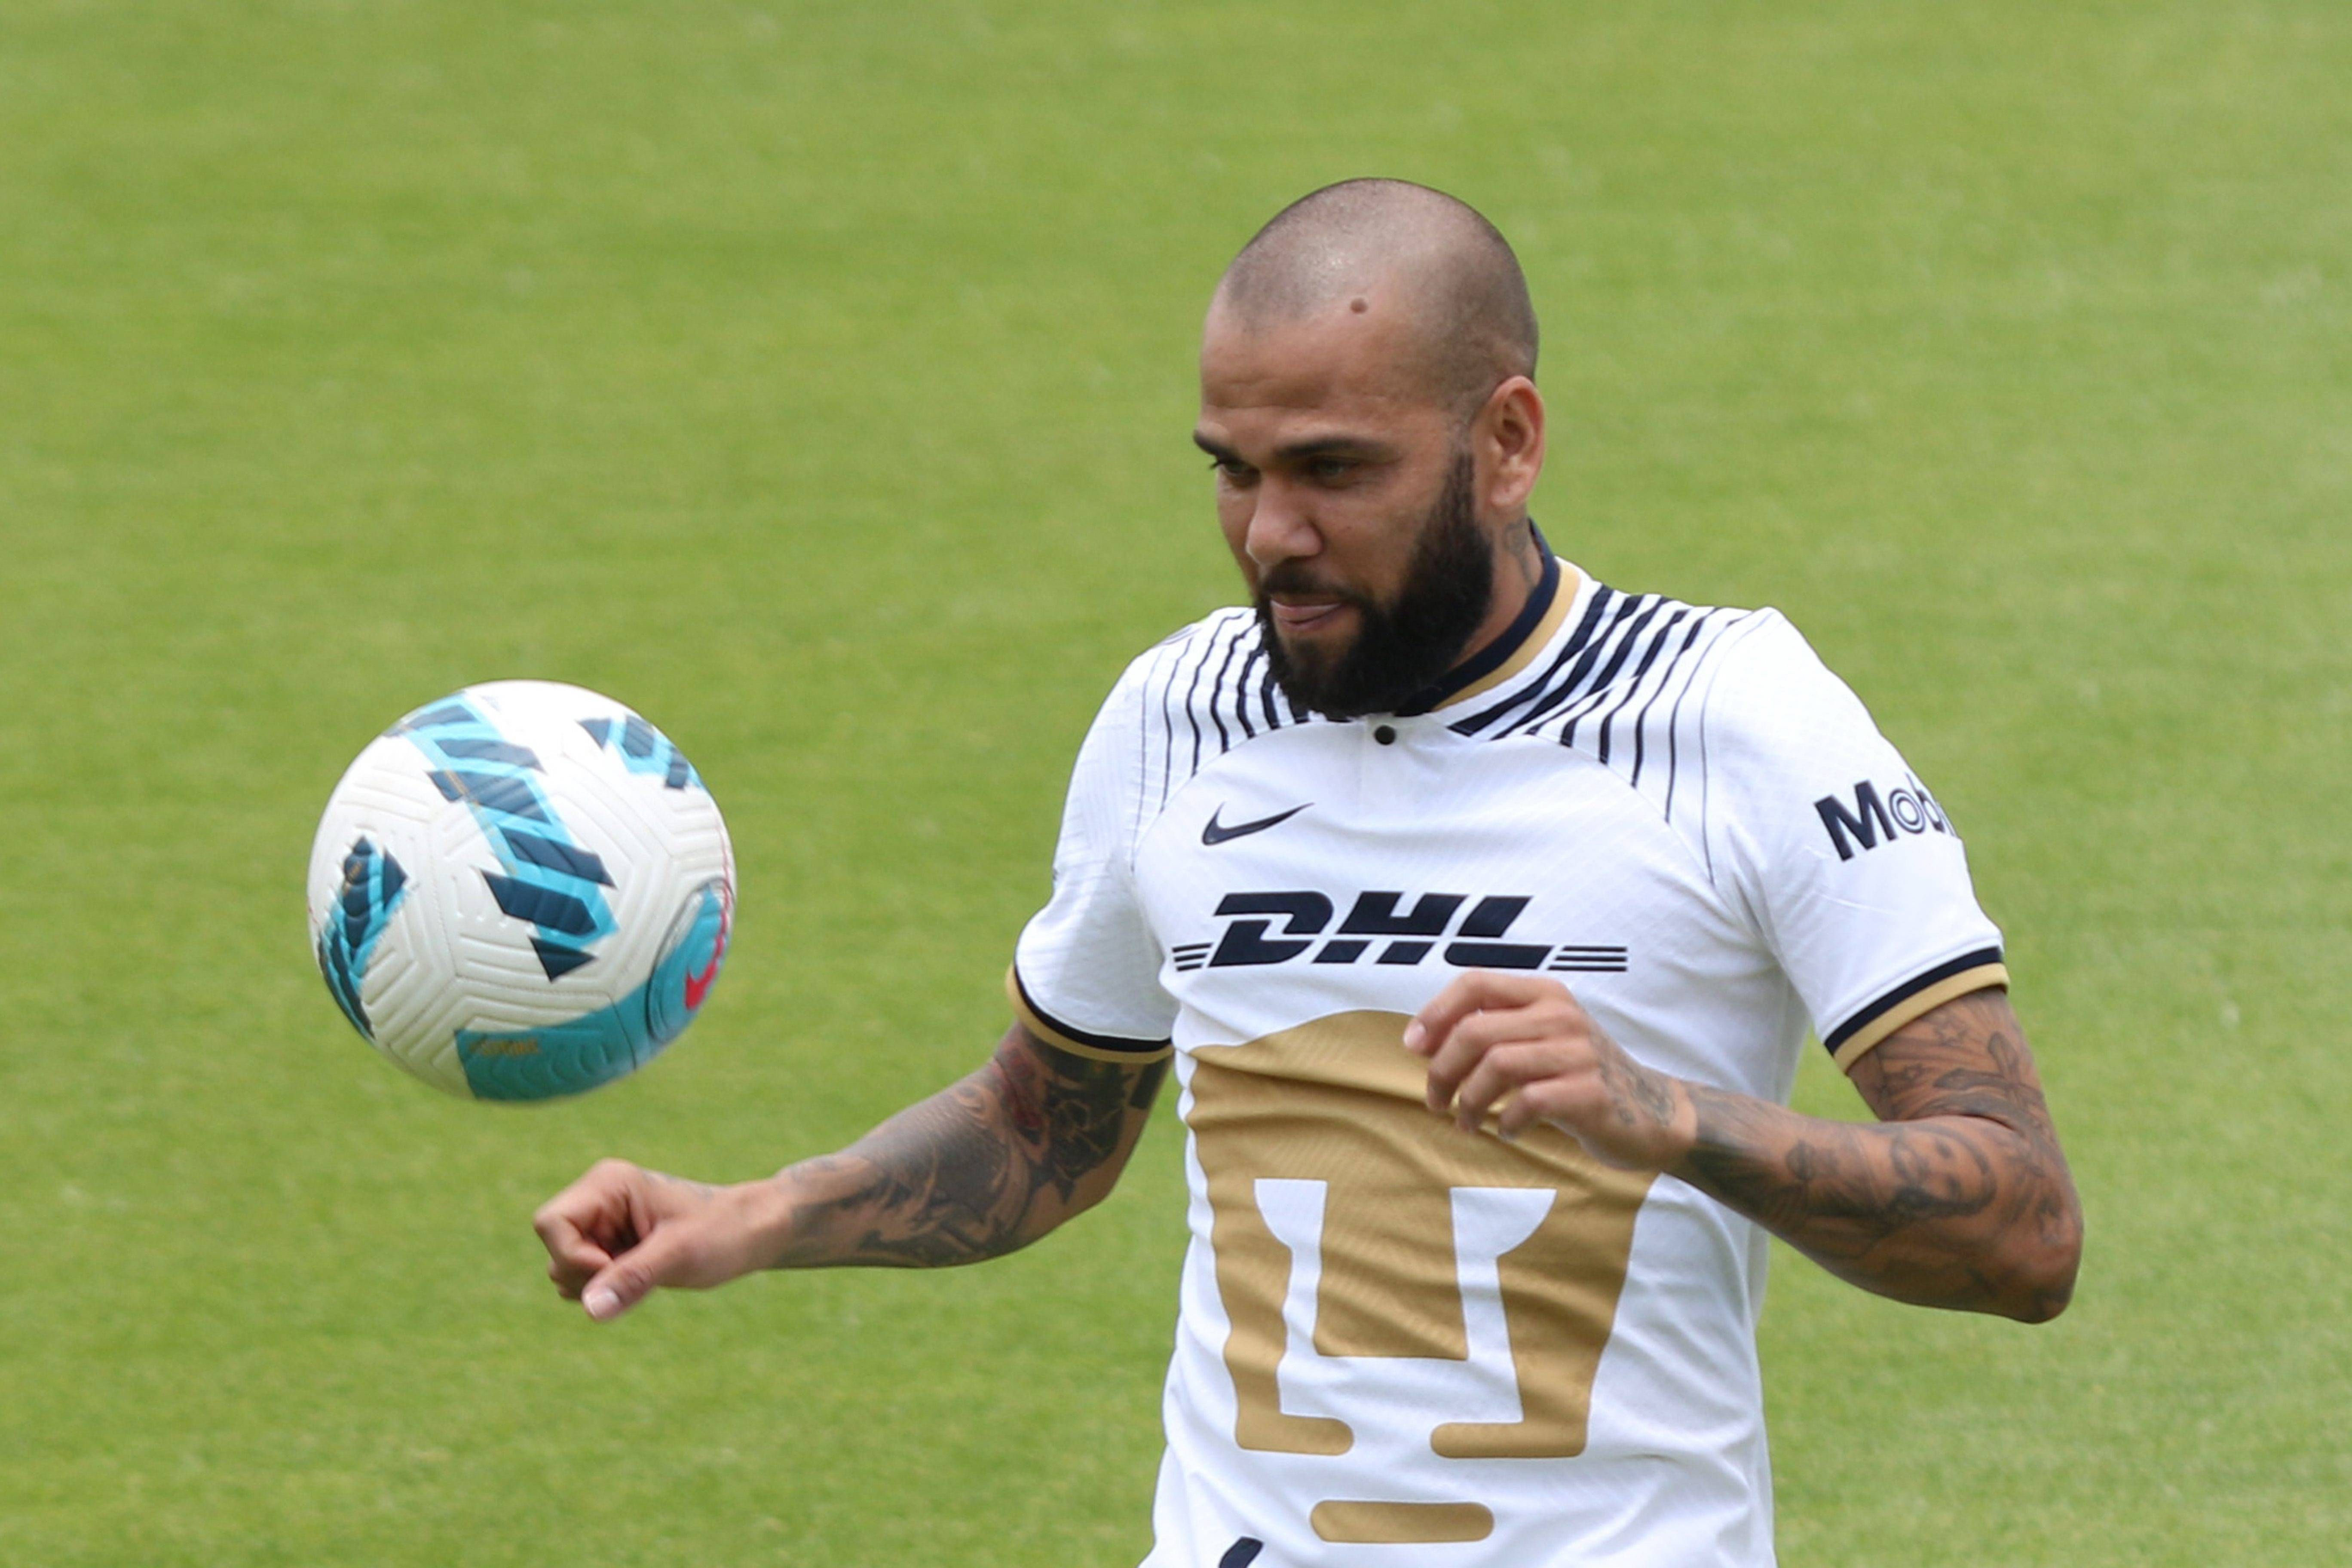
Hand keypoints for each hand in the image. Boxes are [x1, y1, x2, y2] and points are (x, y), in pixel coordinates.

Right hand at [532, 1158, 784, 1320]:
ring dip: (598, 1286)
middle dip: (587, 1274)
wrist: (754, 1233)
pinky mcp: (610, 1250)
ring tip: (647, 1275)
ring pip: (564, 1269)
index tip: (613, 1267)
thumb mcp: (680, 1254)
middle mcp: (598, 1200)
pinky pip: (584, 1282)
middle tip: (639, 1274)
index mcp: (608, 1184)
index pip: (551, 1223)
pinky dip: (607, 1292)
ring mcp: (602, 1226)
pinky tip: (645, 1282)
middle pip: (555, 1249)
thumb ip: (633, 1278)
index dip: (573, 1255)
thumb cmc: (724, 1231)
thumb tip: (590, 1310)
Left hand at [1402, 971, 1695, 1169]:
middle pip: (1475, 1030)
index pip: (1474, 983)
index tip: (1413, 1048)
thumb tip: (1420, 1042)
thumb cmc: (1579, 1076)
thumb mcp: (1540, 1039)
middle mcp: (1561, 1016)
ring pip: (1496, 1065)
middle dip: (1441, 1070)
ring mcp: (1578, 1053)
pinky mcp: (1590, 1093)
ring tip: (1467, 1123)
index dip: (1434, 1012)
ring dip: (1469, 1101)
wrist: (1653, 1113)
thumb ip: (1491, 1031)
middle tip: (1435, 1101)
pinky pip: (1529, 1102)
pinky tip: (1508, 1132)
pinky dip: (1507, 1122)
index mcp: (1544, 994)